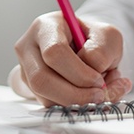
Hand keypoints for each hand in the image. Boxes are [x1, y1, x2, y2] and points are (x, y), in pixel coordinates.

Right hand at [12, 11, 130, 106]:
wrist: (87, 49)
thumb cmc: (94, 40)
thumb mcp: (108, 37)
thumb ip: (102, 52)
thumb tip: (92, 71)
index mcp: (46, 26)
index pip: (54, 51)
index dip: (78, 72)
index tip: (99, 80)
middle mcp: (29, 47)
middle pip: (41, 78)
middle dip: (74, 94)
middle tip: (99, 95)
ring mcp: (26, 69)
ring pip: (44, 96)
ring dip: (76, 102)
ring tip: (99, 93)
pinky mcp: (31, 88)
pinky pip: (49, 105)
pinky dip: (72, 106)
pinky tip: (88, 96)